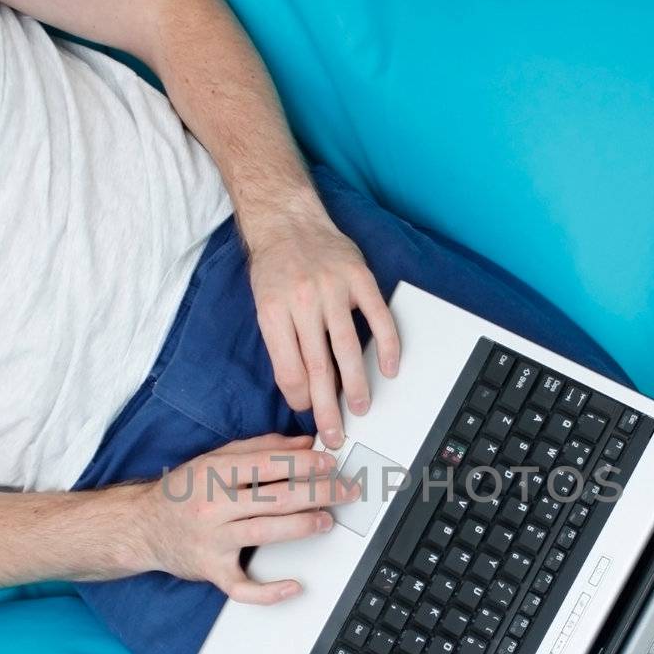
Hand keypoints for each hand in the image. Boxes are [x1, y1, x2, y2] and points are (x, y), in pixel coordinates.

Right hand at [135, 433, 357, 603]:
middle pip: (275, 498)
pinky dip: (268, 591)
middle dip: (317, 493)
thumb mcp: (216, 459)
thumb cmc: (182, 492)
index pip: (268, 465)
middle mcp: (213, 506)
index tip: (329, 463)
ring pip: (265, 533)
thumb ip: (261, 448)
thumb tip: (304, 444)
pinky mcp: (211, 570)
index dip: (303, 464)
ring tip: (326, 521)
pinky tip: (293, 586)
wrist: (141, 526)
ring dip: (302, 527)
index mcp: (215, 473)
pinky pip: (242, 586)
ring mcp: (212, 540)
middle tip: (346, 491)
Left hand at [246, 198, 399, 447]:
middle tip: (337, 433)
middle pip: (319, 368)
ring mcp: (334, 289)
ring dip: (358, 384)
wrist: (287, 219)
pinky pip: (378, 318)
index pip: (289, 370)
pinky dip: (388, 345)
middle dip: (328, 408)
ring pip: (348, 349)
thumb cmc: (274, 266)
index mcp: (274, 312)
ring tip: (362, 408)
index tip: (309, 413)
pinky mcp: (359, 278)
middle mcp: (303, 302)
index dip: (300, 399)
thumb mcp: (263, 305)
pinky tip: (390, 367)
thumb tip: (301, 387)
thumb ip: (280, 343)